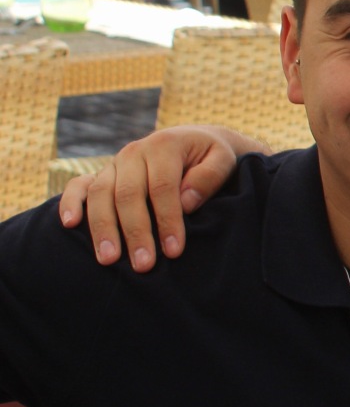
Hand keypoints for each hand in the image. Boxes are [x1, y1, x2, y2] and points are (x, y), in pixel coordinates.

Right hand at [57, 125, 249, 269]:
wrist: (195, 142)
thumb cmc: (212, 156)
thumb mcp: (223, 158)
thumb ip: (209, 176)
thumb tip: (186, 202)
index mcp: (164, 146)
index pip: (163, 187)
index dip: (167, 220)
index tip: (173, 250)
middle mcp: (134, 153)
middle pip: (128, 195)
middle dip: (136, 232)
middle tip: (143, 265)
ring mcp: (114, 164)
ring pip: (101, 195)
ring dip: (103, 228)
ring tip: (108, 260)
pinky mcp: (101, 174)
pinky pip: (79, 185)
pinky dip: (70, 202)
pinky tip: (69, 224)